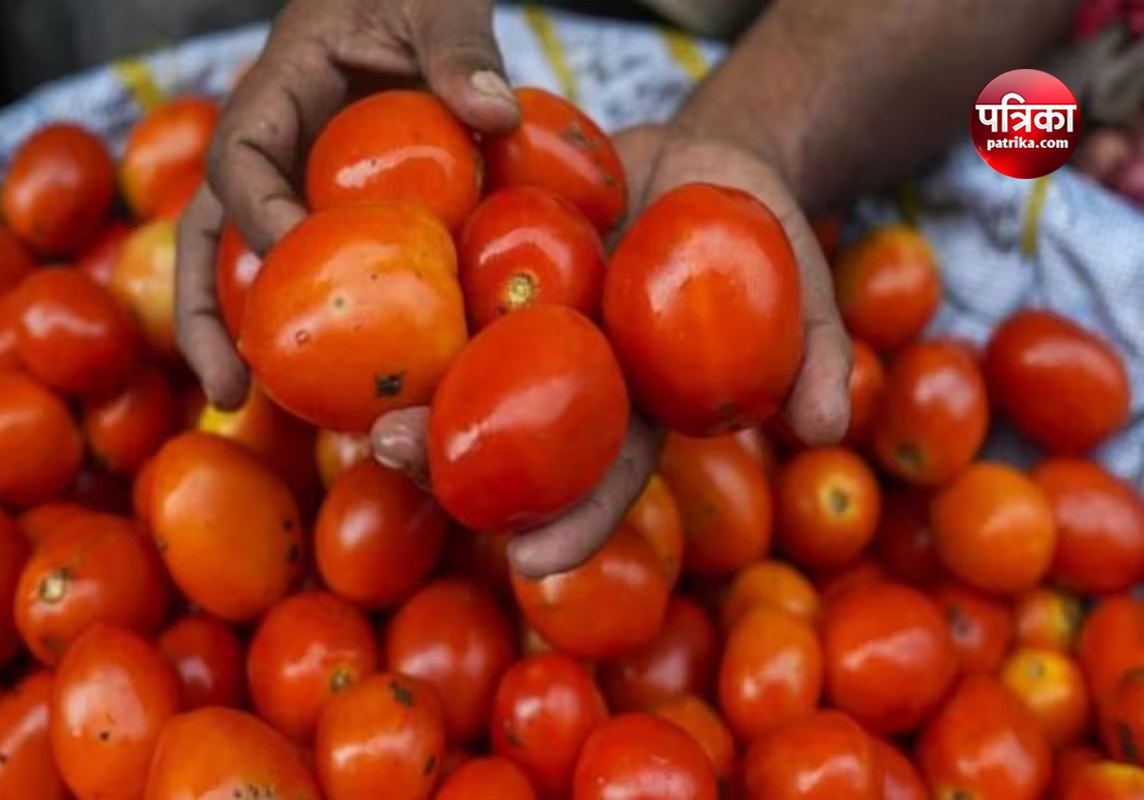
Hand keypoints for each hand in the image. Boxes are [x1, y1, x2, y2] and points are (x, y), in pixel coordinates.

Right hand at [175, 0, 518, 409]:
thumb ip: (459, 47)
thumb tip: (496, 113)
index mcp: (280, 90)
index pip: (244, 158)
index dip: (258, 213)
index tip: (298, 257)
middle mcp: (274, 148)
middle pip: (214, 235)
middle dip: (207, 313)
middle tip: (224, 390)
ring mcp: (298, 184)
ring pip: (249, 266)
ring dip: (244, 337)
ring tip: (249, 409)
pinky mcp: (332, 210)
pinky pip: (316, 269)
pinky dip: (317, 322)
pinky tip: (340, 387)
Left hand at [372, 124, 850, 579]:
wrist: (696, 156)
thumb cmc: (757, 227)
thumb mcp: (802, 277)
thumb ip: (816, 346)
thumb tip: (829, 424)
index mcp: (633, 408)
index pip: (603, 478)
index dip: (574, 522)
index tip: (533, 562)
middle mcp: (565, 384)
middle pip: (502, 439)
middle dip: (445, 458)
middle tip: (392, 453)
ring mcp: (521, 331)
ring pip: (453, 378)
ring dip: (401, 392)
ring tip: (350, 397)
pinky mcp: (487, 274)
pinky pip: (437, 294)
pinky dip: (393, 304)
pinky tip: (341, 301)